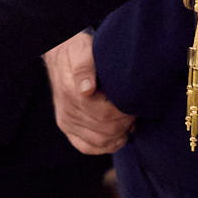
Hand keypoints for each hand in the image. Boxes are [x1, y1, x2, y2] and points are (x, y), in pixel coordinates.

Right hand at [43, 31, 133, 153]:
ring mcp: (66, 123)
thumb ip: (85, 67)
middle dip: (125, 122)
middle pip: (105, 130)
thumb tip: (87, 89)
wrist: (62, 56)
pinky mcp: (67, 129)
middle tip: (135, 111)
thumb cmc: (77, 51)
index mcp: (71, 93)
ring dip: (119, 134)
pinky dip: (106, 146)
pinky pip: (87, 147)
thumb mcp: (81, 50)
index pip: (105, 114)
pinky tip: (118, 137)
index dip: (125, 112)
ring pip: (99, 141)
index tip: (135, 102)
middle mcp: (67, 111)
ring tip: (128, 121)